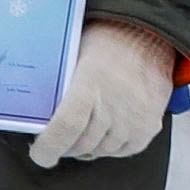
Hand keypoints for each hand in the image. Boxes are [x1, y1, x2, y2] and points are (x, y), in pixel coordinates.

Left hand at [29, 18, 180, 167]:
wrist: (149, 35)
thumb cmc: (107, 42)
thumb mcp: (75, 56)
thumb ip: (60, 89)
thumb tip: (39, 116)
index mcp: (90, 83)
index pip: (65, 128)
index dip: (48, 148)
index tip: (40, 154)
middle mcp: (114, 104)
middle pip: (81, 145)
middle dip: (64, 147)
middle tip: (58, 139)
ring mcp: (135, 118)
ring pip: (101, 151)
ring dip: (87, 147)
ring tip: (82, 131)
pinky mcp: (150, 126)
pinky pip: (124, 150)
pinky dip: (109, 147)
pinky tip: (104, 132)